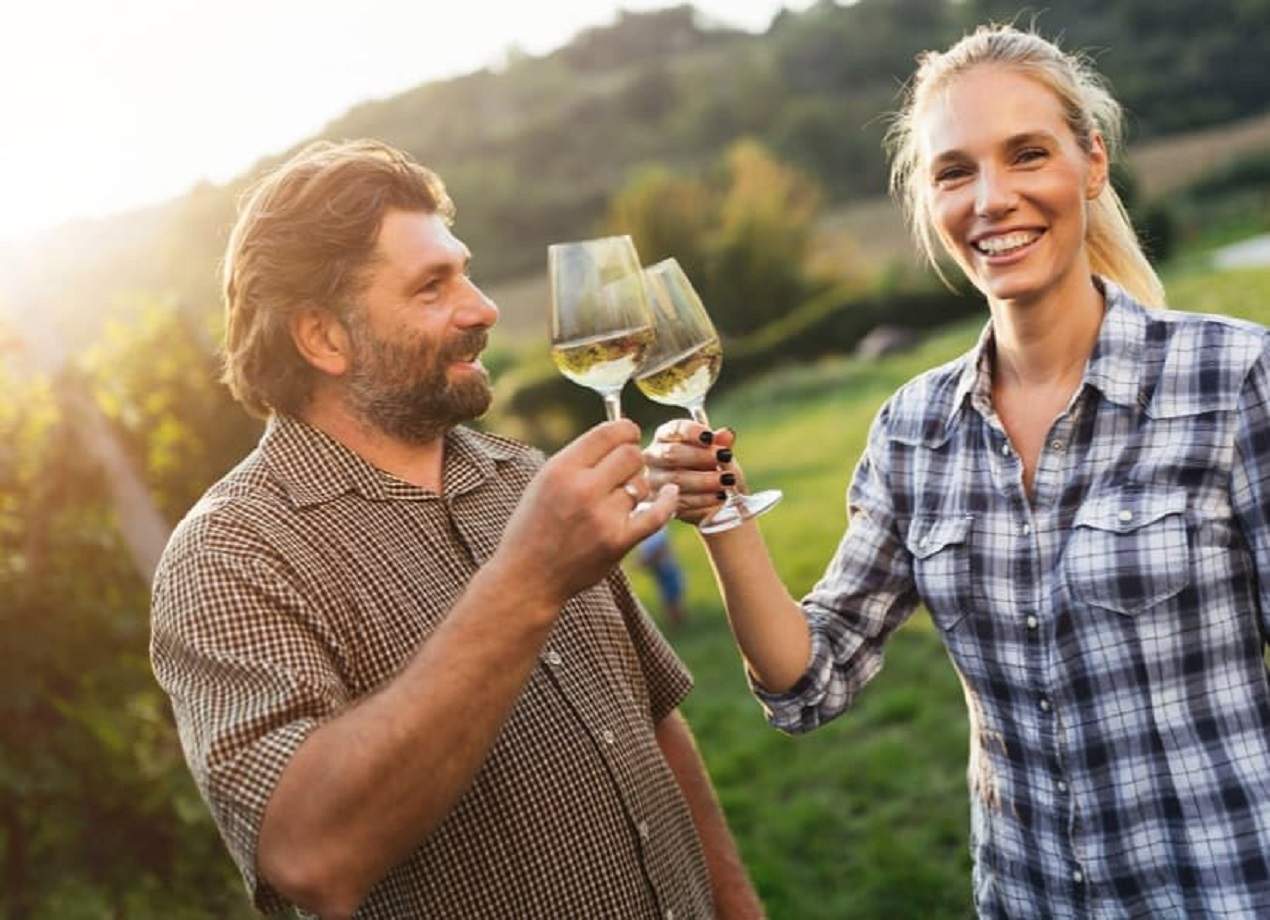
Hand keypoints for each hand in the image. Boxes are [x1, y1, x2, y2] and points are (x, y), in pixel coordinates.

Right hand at [493, 420, 677, 609]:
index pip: (608, 433)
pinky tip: (670, 493)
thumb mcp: (544, 481)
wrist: (527, 576)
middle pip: (631, 454)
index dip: (625, 429)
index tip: (628, 434)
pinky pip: (658, 515)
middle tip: (626, 468)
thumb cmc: (535, 525)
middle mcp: (583, 489)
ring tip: (620, 496)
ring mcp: (602, 517)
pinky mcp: (619, 542)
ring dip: (637, 486)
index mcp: (561, 469)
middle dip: (632, 457)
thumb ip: (579, 459)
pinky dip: (667, 502)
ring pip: (642, 483)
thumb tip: (620, 436)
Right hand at [644, 420, 742, 525]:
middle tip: (723, 457)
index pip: (674, 429)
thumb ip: (720, 444)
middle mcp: (654, 457)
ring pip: (676, 479)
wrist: (710, 500)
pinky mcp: (661, 505)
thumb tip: (727, 434)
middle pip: (671, 453)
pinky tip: (720, 496)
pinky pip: (681, 501)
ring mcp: (654, 482)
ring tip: (727, 480)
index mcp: (665, 437)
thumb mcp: (717, 455)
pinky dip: (704, 498)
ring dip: (705, 480)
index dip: (692, 431)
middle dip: (700, 455)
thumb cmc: (710, 470)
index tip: (710, 436)